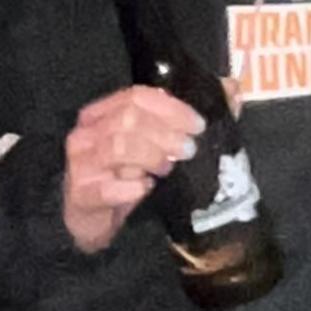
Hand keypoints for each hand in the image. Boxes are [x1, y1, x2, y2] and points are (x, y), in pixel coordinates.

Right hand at [60, 85, 202, 254]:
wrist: (95, 223)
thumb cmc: (128, 178)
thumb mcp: (157, 146)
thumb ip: (192, 117)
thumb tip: (231, 88)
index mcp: (104, 113)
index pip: (136, 96)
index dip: (171, 108)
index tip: (198, 125)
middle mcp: (88, 133)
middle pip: (127, 119)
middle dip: (165, 132)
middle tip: (189, 149)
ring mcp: (80, 164)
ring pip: (116, 147)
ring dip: (150, 155)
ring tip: (169, 168)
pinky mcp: (80, 195)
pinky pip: (105, 187)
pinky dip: (130, 188)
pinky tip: (145, 189)